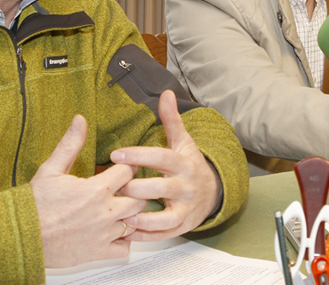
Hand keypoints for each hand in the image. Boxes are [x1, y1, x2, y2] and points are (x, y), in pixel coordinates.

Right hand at [30, 115, 147, 267]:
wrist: (22, 236)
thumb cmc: (35, 204)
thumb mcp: (51, 169)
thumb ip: (70, 144)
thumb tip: (80, 120)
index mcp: (96, 189)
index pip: (128, 172)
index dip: (125, 168)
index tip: (120, 169)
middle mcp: (105, 212)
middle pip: (139, 197)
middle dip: (134, 191)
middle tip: (123, 190)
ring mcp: (104, 234)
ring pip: (135, 222)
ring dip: (130, 215)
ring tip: (119, 209)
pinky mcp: (99, 252)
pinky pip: (125, 247)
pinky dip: (123, 240)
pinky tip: (113, 231)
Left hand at [110, 90, 221, 241]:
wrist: (213, 193)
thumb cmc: (190, 165)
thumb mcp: (183, 142)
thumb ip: (171, 120)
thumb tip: (166, 93)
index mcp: (183, 164)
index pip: (161, 158)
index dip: (139, 156)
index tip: (116, 155)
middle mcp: (186, 187)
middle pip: (162, 188)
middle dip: (137, 189)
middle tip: (115, 187)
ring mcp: (185, 208)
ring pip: (164, 217)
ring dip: (142, 217)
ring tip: (122, 213)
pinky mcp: (182, 226)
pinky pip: (163, 234)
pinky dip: (145, 235)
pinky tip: (127, 231)